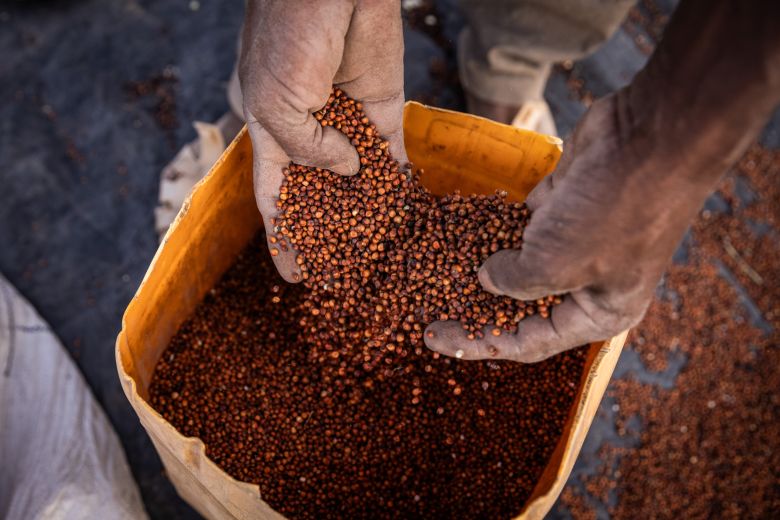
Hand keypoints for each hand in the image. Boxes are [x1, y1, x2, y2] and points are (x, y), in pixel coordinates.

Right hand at [239, 0, 406, 281]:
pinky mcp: (382, 109)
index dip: (282, 236)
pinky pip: (389, 153)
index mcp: (268, 128)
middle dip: (325, 233)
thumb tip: (348, 173)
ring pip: (355, 180)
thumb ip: (305, 150)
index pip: (273, 196)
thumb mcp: (275, 104)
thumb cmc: (287, 38)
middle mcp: (307, 130)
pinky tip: (400, 214)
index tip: (292, 274)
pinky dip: (394, 182)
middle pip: (317, 194)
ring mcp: (345, 122)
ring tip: (371, 255)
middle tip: (338, 273)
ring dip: (362, 215)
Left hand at [424, 93, 707, 361]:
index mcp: (598, 313)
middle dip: (475, 309)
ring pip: (516, 265)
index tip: (436, 339)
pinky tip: (454, 234)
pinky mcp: (559, 207)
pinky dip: (489, 231)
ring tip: (434, 274)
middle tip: (428, 311)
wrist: (648, 135)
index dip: (479, 344)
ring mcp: (572, 242)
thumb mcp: (555, 264)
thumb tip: (486, 279)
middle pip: (520, 307)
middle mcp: (586, 284)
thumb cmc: (612, 212)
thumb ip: (514, 281)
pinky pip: (515, 227)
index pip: (529, 342)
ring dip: (479, 269)